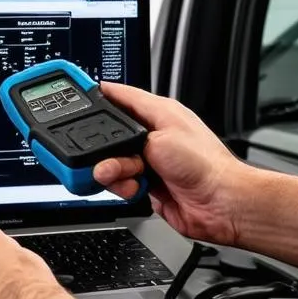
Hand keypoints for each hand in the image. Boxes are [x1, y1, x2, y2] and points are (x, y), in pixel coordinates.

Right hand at [92, 84, 249, 245]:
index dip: (98, 94)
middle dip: (104, 148)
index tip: (75, 93)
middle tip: (105, 156)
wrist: (222, 204)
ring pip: (113, 161)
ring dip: (114, 171)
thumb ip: (125, 137)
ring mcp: (151, 161)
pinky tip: (135, 188)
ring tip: (126, 176)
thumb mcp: (158, 138)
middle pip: (110, 135)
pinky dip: (122, 187)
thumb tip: (105, 142)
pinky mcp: (148, 183)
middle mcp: (154, 136)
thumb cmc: (205, 166)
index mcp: (159, 114)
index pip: (121, 97)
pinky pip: (121, 182)